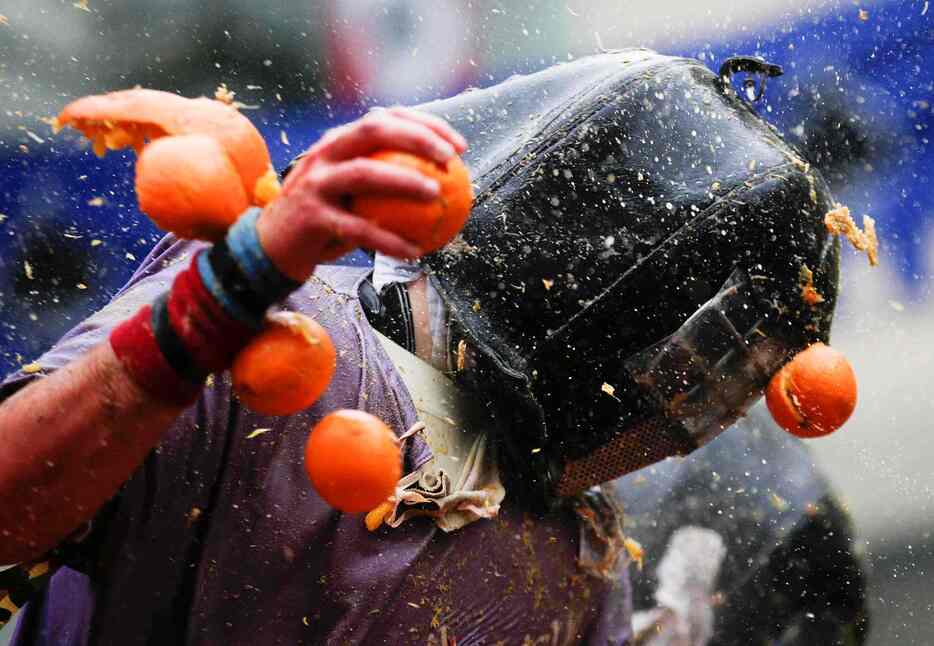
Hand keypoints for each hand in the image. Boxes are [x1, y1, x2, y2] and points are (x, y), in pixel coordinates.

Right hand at [257, 107, 467, 281]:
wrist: (273, 246)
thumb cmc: (324, 218)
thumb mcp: (351, 192)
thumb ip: (384, 180)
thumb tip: (445, 185)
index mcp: (339, 141)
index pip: (386, 117)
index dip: (425, 124)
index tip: (459, 146)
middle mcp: (325, 153)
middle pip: (374, 129)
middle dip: (416, 137)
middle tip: (449, 160)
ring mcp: (315, 182)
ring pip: (365, 173)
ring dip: (404, 181)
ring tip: (436, 195)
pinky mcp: (311, 217)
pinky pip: (358, 229)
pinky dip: (389, 241)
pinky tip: (415, 252)